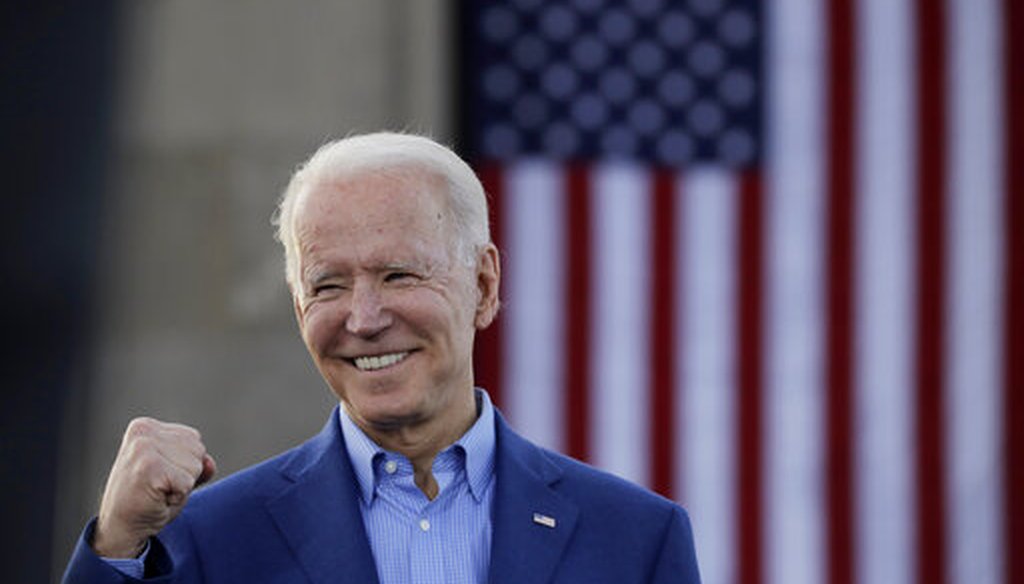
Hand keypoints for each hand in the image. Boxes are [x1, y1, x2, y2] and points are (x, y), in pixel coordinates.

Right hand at [92, 417, 215, 557]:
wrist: (119, 529)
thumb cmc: (147, 500)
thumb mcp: (175, 475)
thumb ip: (195, 463)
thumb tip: (209, 463)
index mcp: (146, 427)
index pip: (193, 439)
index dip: (183, 465)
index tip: (157, 477)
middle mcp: (143, 432)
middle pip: (198, 449)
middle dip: (185, 474)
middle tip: (157, 487)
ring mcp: (144, 448)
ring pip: (195, 465)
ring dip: (182, 486)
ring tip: (156, 492)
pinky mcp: (149, 467)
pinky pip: (188, 483)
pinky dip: (178, 497)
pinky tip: (156, 500)